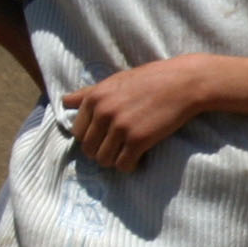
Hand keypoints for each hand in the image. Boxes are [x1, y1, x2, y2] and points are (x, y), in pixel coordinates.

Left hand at [59, 55, 213, 170]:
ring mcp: (120, 127)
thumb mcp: (114, 81)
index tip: (105, 138)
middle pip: (88, 148)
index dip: (91, 138)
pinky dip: (129, 166)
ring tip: (126, 154)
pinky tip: (138, 159)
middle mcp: (103, 113)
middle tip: (117, 149)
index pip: (78, 131)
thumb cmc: (150, 80)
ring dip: (113, 161)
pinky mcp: (138, 140)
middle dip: (101, 151)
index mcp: (94, 98)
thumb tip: (64, 101)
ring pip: (103, 159)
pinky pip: (123, 164)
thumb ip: (87, 93)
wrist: (183, 83)